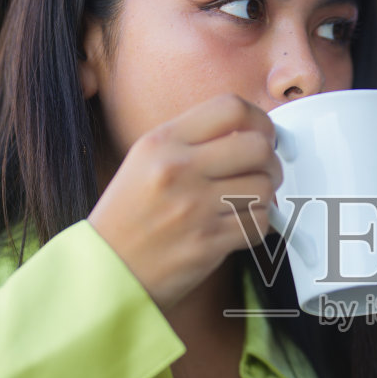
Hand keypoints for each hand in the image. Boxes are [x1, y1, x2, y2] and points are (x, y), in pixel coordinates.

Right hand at [88, 94, 279, 308]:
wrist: (106, 269)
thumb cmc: (128, 217)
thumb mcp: (146, 161)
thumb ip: (192, 141)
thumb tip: (250, 133)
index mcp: (162, 142)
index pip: (231, 108)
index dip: (259, 119)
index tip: (263, 134)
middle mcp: (179, 169)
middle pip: (258, 146)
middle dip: (270, 160)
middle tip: (262, 171)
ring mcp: (195, 207)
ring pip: (263, 187)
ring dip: (264, 195)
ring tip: (247, 201)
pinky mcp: (208, 242)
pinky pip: (259, 223)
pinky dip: (259, 224)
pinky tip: (241, 224)